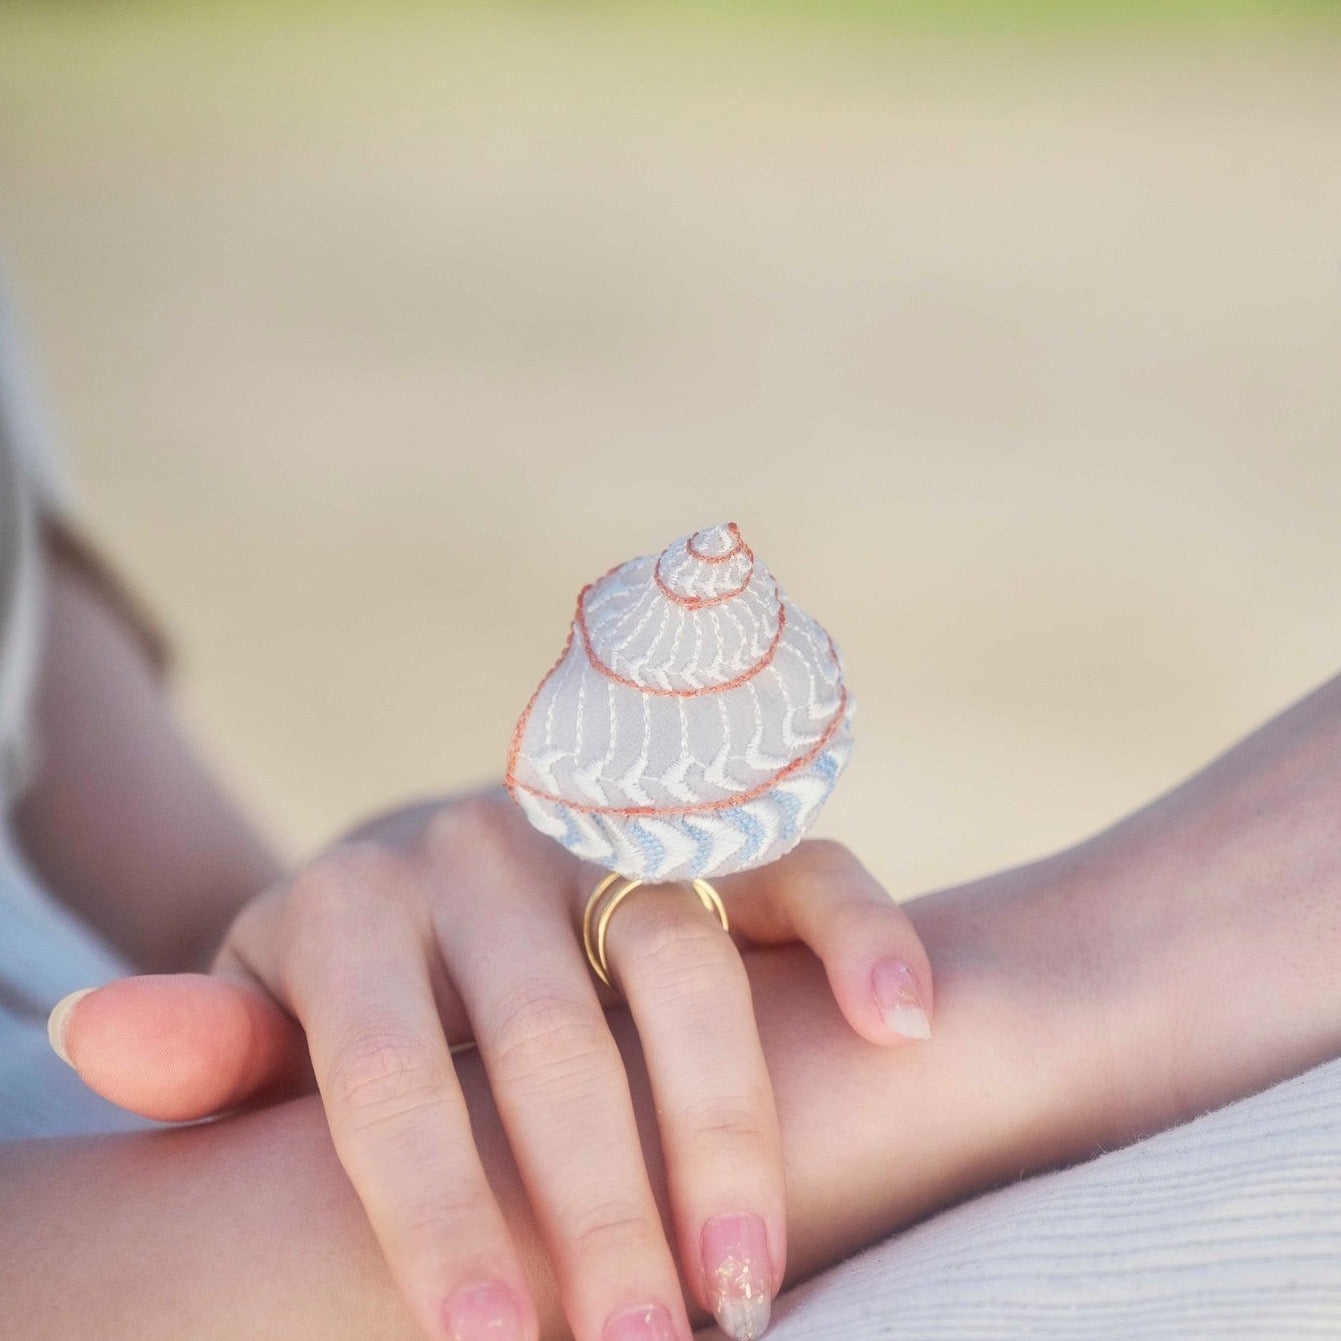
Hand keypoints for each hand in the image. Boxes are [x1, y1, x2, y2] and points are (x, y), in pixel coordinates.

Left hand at [51, 787, 932, 1340]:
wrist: (441, 877)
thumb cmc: (355, 992)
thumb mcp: (268, 1020)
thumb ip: (213, 1046)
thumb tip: (99, 1037)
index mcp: (350, 899)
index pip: (389, 1067)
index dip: (440, 1210)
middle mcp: (480, 845)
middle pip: (550, 1031)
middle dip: (602, 1205)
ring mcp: (604, 833)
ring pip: (683, 958)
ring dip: (729, 1118)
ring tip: (753, 1276)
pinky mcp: (705, 836)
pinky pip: (795, 864)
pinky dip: (857, 931)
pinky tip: (903, 1021)